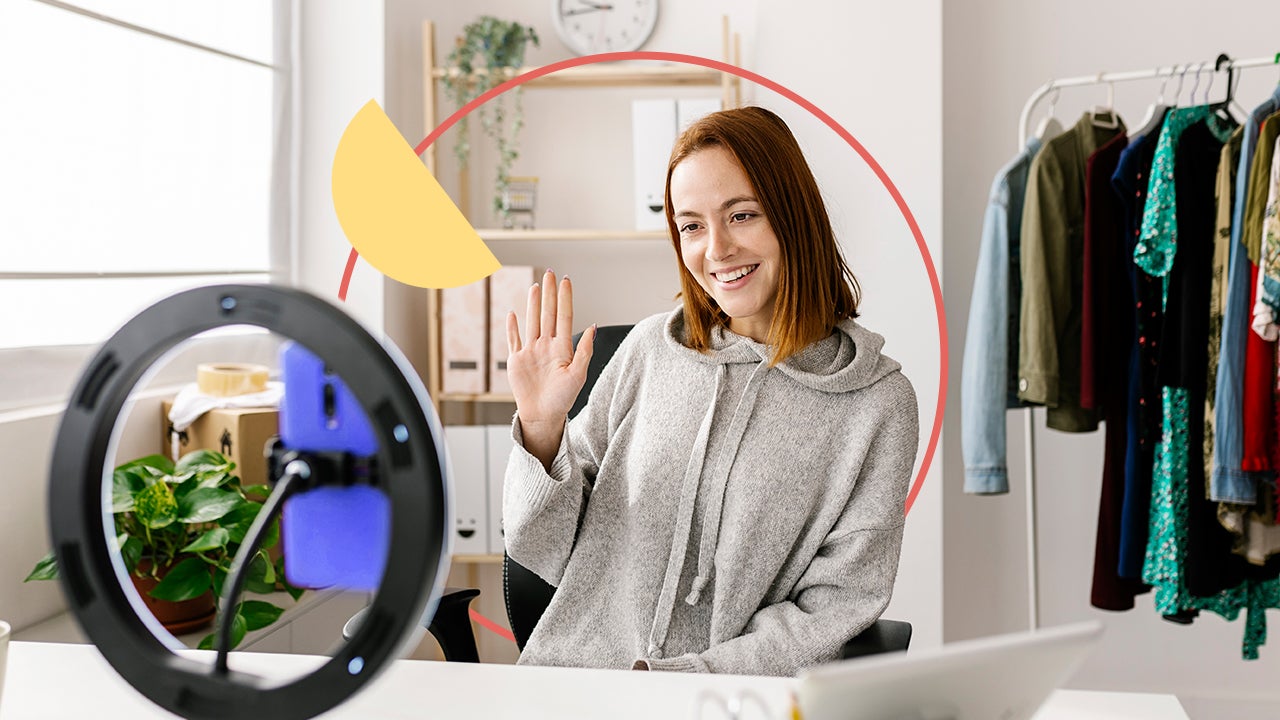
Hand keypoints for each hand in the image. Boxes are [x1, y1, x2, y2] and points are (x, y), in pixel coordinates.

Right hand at [506, 270, 595, 464]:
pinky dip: (512, 326)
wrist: (543, 416)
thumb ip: (584, 350)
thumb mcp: (578, 375)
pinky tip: (514, 313)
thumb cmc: (563, 399)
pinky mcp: (516, 360)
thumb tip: (592, 327)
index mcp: (562, 347)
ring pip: (532, 321)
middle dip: (549, 293)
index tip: (566, 280)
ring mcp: (531, 351)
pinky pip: (513, 339)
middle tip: (550, 274)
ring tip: (536, 286)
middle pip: (547, 313)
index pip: (564, 316)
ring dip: (533, 304)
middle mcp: (546, 345)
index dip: (565, 298)